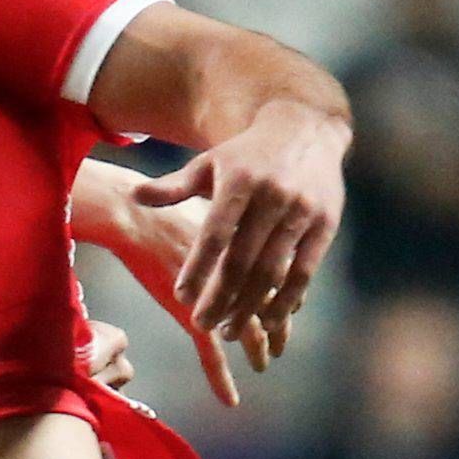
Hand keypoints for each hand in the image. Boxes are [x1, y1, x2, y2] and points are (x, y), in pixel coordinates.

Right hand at [85, 180, 290, 407]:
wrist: (137, 214)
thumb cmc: (167, 205)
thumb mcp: (211, 204)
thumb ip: (230, 220)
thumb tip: (242, 223)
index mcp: (247, 248)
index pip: (278, 277)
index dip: (285, 294)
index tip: (290, 305)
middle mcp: (240, 276)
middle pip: (270, 307)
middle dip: (277, 328)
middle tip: (281, 345)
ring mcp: (217, 298)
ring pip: (247, 332)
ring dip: (258, 350)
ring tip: (263, 365)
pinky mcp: (191, 315)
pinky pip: (211, 355)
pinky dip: (221, 378)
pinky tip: (230, 399)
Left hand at [129, 102, 343, 346]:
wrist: (305, 128)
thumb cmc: (246, 155)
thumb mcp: (209, 163)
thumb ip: (174, 186)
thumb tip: (133, 196)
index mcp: (239, 182)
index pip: (215, 234)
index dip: (198, 268)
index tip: (182, 297)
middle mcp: (272, 196)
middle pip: (242, 260)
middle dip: (221, 298)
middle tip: (202, 325)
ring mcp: (301, 211)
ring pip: (273, 271)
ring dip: (250, 307)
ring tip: (229, 330)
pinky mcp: (325, 224)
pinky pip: (305, 271)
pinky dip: (287, 300)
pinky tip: (269, 322)